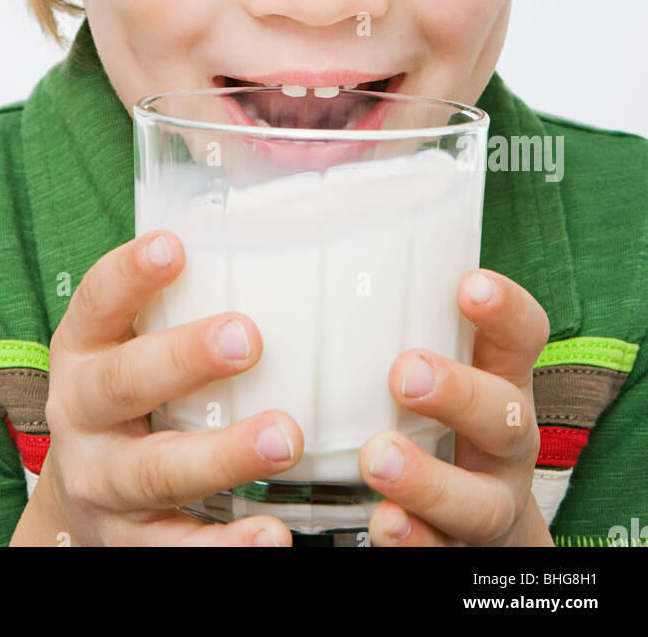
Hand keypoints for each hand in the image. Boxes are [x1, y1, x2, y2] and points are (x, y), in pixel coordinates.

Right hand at [37, 229, 302, 545]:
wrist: (82, 504)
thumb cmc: (136, 395)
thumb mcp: (134, 343)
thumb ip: (186, 298)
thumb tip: (287, 218)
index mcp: (84, 350)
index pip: (98, 302)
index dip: (131, 273)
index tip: (175, 245)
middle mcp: (82, 415)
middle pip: (125, 384)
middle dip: (184, 359)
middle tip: (249, 337)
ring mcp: (104, 485)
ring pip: (157, 472)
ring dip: (222, 456)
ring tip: (283, 438)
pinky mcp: (132, 546)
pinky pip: (177, 550)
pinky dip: (225, 550)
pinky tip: (274, 538)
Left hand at [358, 269, 554, 546]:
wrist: (473, 526)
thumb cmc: (439, 418)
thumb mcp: (442, 365)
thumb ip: (396, 325)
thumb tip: (297, 265)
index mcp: (499, 381)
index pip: (520, 336)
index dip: (505, 309)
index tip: (468, 285)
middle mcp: (504, 442)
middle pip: (504, 416)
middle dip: (459, 393)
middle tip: (406, 373)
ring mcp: (487, 501)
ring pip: (477, 501)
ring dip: (428, 480)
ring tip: (378, 458)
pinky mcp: (457, 550)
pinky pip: (440, 552)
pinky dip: (413, 540)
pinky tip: (382, 523)